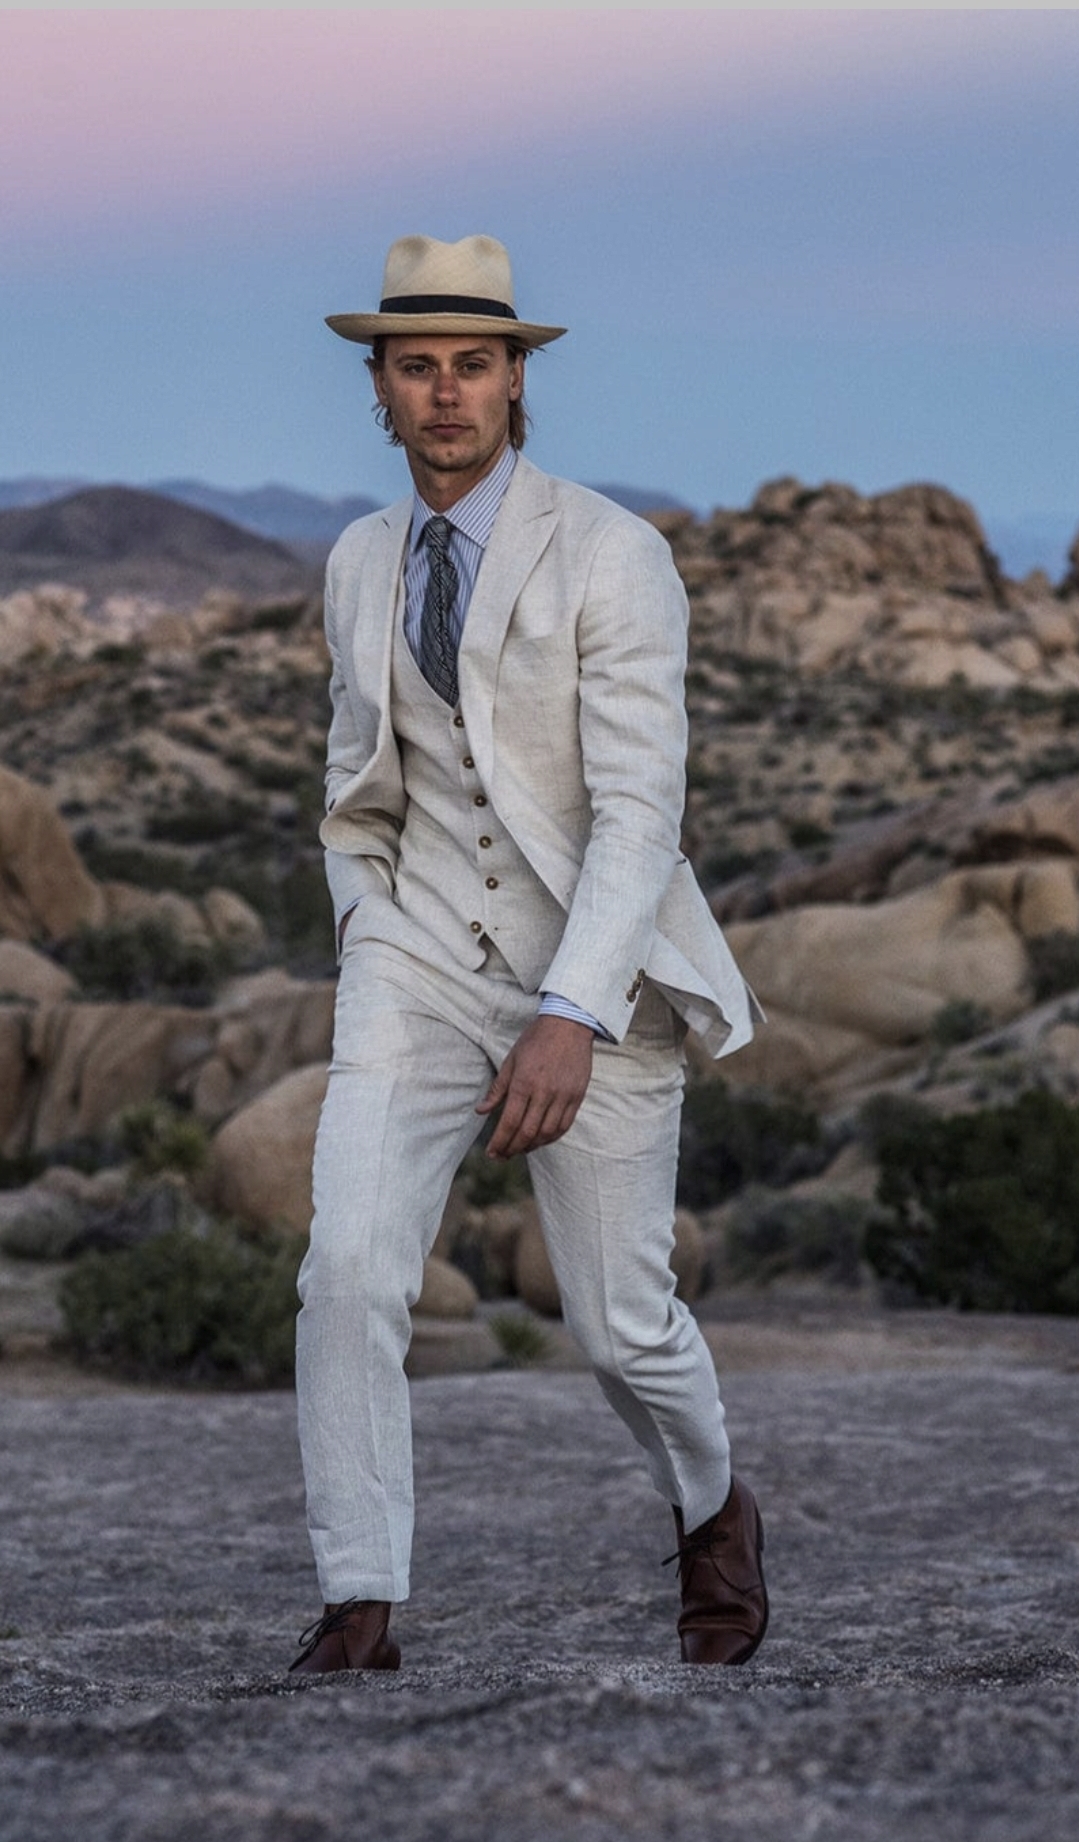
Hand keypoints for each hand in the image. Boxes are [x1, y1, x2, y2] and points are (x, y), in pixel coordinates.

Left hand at [476, 1014, 594, 1159]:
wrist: (568, 1025)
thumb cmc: (535, 1040)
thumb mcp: (511, 1060)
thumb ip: (497, 1089)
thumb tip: (481, 1111)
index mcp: (523, 1083)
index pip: (509, 1122)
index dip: (499, 1142)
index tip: (492, 1153)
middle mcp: (544, 1092)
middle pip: (527, 1132)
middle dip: (512, 1149)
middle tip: (502, 1156)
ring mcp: (563, 1096)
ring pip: (547, 1133)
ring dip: (531, 1146)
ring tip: (520, 1149)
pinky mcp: (577, 1096)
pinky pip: (564, 1126)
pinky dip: (551, 1138)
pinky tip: (541, 1140)